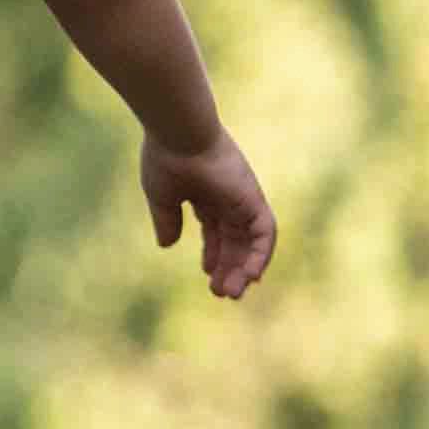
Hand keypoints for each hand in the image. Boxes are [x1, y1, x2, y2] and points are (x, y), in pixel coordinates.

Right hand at [143, 131, 275, 299]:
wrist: (178, 135)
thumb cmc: (165, 159)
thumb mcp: (162, 197)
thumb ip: (167, 220)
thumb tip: (168, 245)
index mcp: (205, 194)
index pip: (217, 231)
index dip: (215, 254)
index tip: (208, 275)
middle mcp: (228, 197)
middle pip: (236, 240)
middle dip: (230, 267)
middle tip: (222, 293)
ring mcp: (243, 198)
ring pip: (252, 241)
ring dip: (245, 268)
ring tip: (233, 293)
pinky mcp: (253, 198)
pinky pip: (266, 232)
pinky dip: (262, 254)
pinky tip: (252, 276)